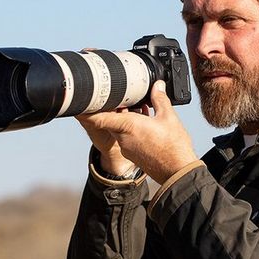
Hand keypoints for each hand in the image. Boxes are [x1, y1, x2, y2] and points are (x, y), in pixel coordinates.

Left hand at [77, 81, 196, 183]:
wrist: (177, 172)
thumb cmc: (173, 147)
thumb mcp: (168, 117)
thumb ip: (160, 99)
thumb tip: (157, 86)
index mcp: (128, 125)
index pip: (99, 117)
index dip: (88, 109)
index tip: (81, 102)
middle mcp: (123, 137)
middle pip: (110, 119)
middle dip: (115, 107)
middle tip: (121, 96)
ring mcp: (127, 147)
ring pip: (119, 128)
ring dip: (125, 117)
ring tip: (139, 108)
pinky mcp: (133, 154)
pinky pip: (127, 137)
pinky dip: (131, 128)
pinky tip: (146, 122)